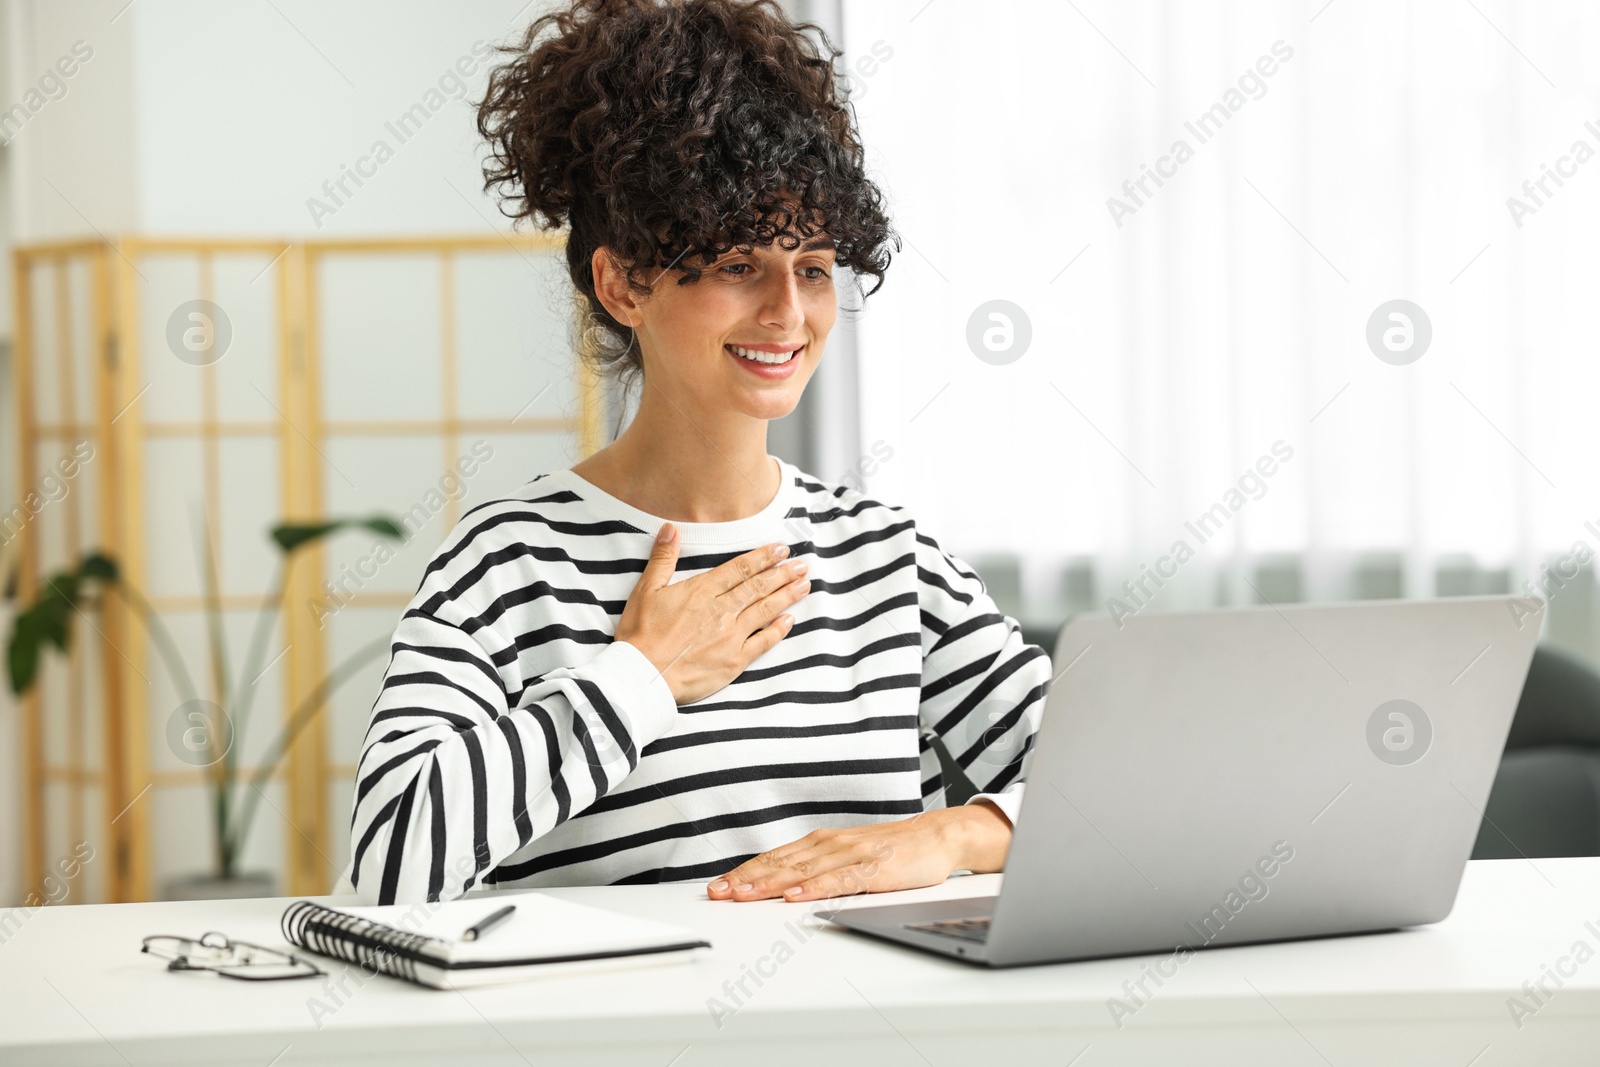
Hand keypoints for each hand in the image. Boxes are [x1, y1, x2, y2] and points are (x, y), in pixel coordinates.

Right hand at [614, 522, 810, 705]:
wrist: (642, 676)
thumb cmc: (640, 635)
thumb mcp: (645, 590)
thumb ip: (663, 559)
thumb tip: (671, 528)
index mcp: (701, 592)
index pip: (739, 569)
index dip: (762, 557)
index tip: (780, 548)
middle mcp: (721, 611)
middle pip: (758, 587)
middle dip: (782, 573)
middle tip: (802, 563)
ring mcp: (730, 636)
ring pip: (765, 610)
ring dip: (786, 595)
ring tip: (804, 584)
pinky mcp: (734, 661)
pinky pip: (762, 642)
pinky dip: (778, 630)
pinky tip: (790, 620)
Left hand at [705, 802, 1013, 902]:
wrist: (937, 836)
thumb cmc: (892, 849)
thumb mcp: (848, 855)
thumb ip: (818, 868)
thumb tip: (783, 884)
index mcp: (822, 843)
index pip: (775, 858)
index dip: (745, 872)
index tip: (718, 885)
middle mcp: (831, 845)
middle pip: (781, 864)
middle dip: (747, 878)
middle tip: (718, 892)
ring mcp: (851, 855)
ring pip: (803, 871)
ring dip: (770, 883)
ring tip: (743, 894)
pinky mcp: (873, 870)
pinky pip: (839, 880)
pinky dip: (814, 888)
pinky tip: (794, 896)